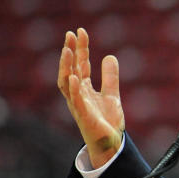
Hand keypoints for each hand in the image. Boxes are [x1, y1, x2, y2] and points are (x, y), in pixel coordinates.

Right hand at [57, 28, 124, 168]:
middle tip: (70, 34)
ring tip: (68, 50)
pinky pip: (76, 102)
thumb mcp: (112, 95)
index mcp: (84, 89)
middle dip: (70, 52)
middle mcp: (77, 95)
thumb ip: (110, 77)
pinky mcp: (84, 117)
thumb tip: (109, 56)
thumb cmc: (107, 123)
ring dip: (66, 67)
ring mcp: (79, 105)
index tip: (80, 32)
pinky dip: (74, 89)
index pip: (80, 64)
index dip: (80, 48)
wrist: (110, 145)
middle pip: (70, 69)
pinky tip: (74, 77)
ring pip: (67, 84)